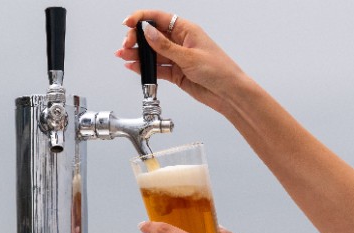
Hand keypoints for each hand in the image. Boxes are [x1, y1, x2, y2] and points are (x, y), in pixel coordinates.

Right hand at [117, 11, 251, 115]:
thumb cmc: (219, 71)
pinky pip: (156, 68)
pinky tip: (134, 67)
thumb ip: (165, 46)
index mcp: (187, 30)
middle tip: (126, 46)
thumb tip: (147, 32)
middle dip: (137, 39)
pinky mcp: (176, 72)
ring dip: (137, 55)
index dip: (142, 18)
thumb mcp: (189, 57)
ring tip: (124, 56)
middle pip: (152, 35)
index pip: (160, 18)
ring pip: (152, 53)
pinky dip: (145, 68)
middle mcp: (180, 42)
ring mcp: (177, 57)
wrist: (229, 93)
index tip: (128, 23)